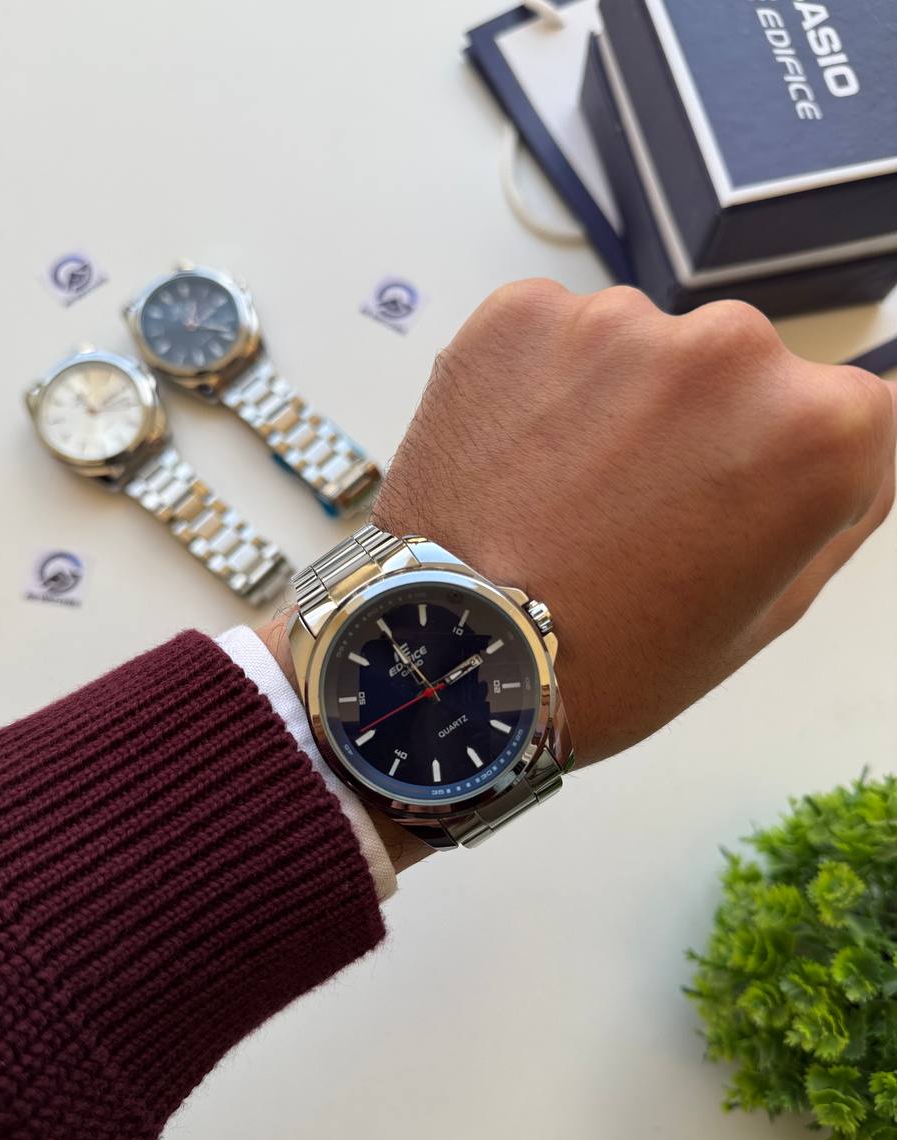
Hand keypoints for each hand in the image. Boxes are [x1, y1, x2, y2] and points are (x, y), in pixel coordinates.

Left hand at [373, 282, 895, 766]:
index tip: (725, 512)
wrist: (451, 657)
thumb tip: (856, 430)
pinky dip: (540, 383)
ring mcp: (618, 322)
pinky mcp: (520, 314)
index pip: (840, 413)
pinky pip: (556, 336)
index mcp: (816, 429)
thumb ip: (837, 503)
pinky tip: (514, 460)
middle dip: (697, 425)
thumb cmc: (614, 659)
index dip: (777, 470)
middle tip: (630, 512)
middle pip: (738, 369)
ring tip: (560, 494)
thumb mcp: (767, 609)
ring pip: (640, 349)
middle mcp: (730, 349)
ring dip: (614, 401)